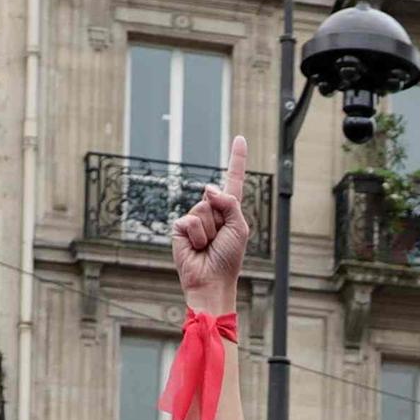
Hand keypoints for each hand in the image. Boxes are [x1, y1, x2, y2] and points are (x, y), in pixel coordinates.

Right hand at [172, 134, 255, 315]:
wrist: (211, 281)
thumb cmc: (228, 259)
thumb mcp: (239, 228)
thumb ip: (229, 203)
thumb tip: (208, 187)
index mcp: (229, 210)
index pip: (233, 179)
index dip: (237, 158)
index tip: (240, 138)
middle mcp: (211, 211)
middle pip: (215, 196)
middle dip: (219, 217)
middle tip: (219, 239)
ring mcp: (194, 218)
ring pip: (202, 209)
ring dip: (209, 230)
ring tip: (208, 246)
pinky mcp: (180, 227)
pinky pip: (189, 220)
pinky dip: (196, 236)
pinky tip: (197, 248)